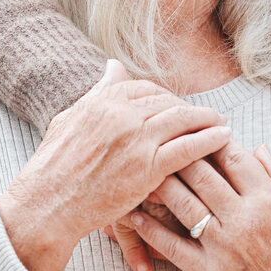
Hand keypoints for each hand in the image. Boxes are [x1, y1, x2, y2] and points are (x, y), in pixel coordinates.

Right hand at [0, 60, 232, 270]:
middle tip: (207, 117)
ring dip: (207, 120)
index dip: (167, 97)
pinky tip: (223, 139)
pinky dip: (209, 140)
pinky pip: (187, 147)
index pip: (146, 89)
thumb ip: (97, 93)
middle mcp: (121, 114)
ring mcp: (135, 139)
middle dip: (190, 109)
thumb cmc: (54, 167)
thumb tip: (114, 66)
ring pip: (182, 120)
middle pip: (168, 102)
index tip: (179, 107)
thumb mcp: (70, 120)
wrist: (47, 204)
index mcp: (102, 101)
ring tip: (222, 123)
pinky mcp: (147, 167)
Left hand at [124, 139, 270, 270]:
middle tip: (162, 141)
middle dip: (180, 154)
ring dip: (160, 183)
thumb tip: (257, 146)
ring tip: (142, 169)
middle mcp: (245, 219)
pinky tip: (136, 215)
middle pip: (201, 174)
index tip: (198, 130)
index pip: (233, 156)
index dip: (211, 139)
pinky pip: (174, 247)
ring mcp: (225, 247)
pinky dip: (152, 230)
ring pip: (183, 204)